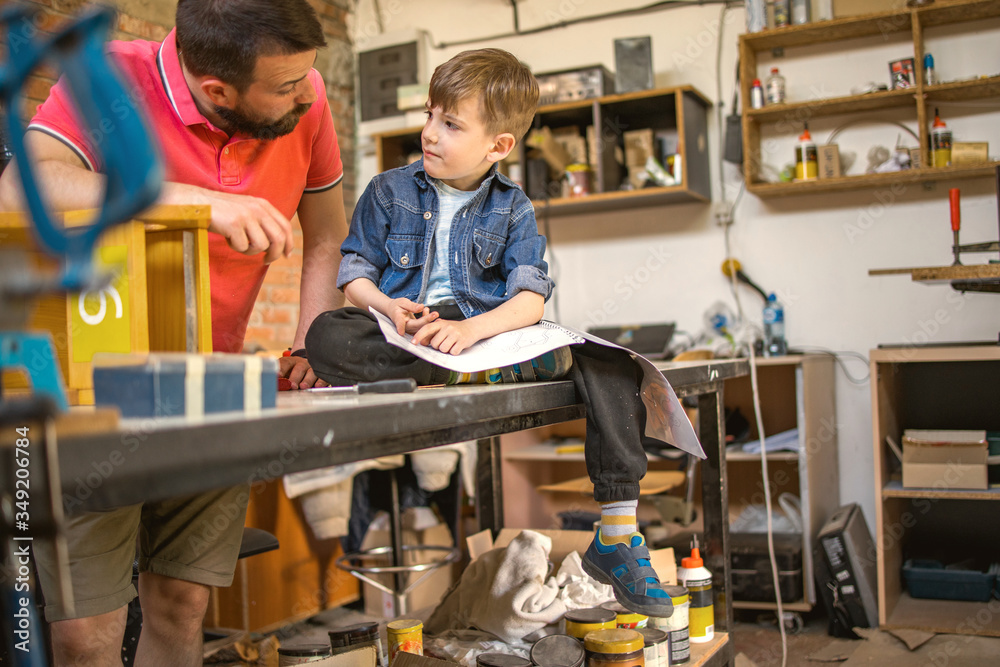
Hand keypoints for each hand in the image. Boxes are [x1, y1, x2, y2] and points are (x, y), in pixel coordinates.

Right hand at [167, 183, 293, 263]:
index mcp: (263, 205)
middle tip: (266, 261)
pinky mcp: (235, 224)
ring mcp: (246, 216)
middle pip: (278, 238)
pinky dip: (235, 247)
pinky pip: (243, 247)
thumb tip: (276, 244)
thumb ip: (261, 221)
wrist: (197, 202)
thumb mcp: (246, 209)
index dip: (289, 243)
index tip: (286, 255)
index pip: (285, 226)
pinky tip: (228, 238)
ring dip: (250, 250)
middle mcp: (258, 209)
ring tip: (238, 242)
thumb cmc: (222, 211)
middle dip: (274, 254)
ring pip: (261, 246)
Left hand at [279, 355, 327, 389]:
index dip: (281, 368)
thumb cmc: (292, 374)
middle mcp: (302, 364)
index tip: (278, 375)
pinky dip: (321, 381)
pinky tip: (318, 386)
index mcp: (291, 362)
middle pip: (299, 368)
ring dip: (308, 380)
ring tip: (304, 387)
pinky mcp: (322, 374)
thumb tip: (271, 386)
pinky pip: (323, 377)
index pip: (285, 363)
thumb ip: (278, 380)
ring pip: (312, 372)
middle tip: (292, 385)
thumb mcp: (284, 374)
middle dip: (295, 377)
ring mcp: (313, 368)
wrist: (306, 369)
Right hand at [387, 297, 438, 334]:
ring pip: (421, 327)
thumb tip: (421, 307)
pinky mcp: (415, 330)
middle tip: (436, 313)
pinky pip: (423, 327)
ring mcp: (410, 330)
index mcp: (398, 319)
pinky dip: (428, 320)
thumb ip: (412, 306)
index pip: (400, 324)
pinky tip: (427, 310)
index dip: (400, 328)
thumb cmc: (397, 306)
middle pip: (416, 325)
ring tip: (433, 311)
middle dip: (427, 320)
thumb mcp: (403, 302)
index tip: (401, 332)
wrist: (394, 310)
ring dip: (429, 320)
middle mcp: (404, 327)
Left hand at [410, 319, 479, 354]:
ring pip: (443, 349)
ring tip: (451, 344)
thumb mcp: (443, 327)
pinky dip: (454, 352)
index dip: (419, 335)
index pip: (427, 328)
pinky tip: (456, 346)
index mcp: (441, 323)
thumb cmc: (455, 329)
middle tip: (444, 342)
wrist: (472, 327)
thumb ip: (432, 333)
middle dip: (437, 346)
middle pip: (434, 343)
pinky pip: (452, 352)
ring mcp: (455, 334)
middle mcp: (448, 327)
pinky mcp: (462, 342)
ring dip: (446, 349)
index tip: (413, 342)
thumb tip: (421, 342)